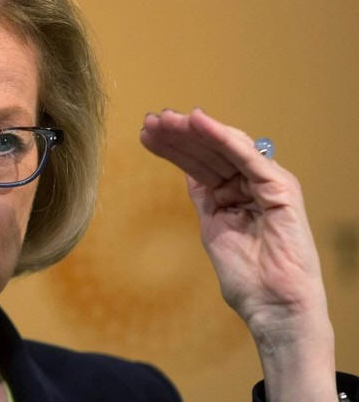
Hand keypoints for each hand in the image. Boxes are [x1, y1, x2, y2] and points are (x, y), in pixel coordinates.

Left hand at [140, 108, 335, 400]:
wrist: (272, 306)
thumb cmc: (246, 276)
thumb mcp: (214, 228)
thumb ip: (205, 198)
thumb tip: (188, 174)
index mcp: (234, 193)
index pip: (199, 163)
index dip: (173, 148)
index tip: (145, 134)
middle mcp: (250, 183)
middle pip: (208, 151)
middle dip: (178, 135)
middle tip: (149, 121)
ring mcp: (266, 182)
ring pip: (224, 147)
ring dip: (192, 131)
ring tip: (164, 119)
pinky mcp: (280, 187)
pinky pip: (246, 155)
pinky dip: (221, 136)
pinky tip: (197, 121)